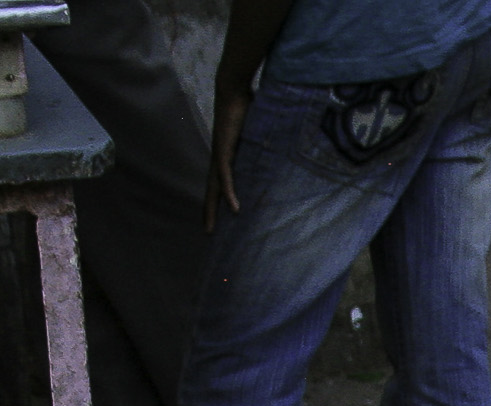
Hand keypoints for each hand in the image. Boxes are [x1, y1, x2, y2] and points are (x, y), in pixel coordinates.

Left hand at [204, 84, 251, 231]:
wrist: (233, 89)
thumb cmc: (246, 106)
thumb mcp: (256, 133)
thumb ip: (263, 144)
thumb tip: (282, 150)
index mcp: (226, 156)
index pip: (219, 182)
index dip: (217, 199)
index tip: (219, 216)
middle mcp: (219, 158)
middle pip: (211, 191)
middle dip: (209, 212)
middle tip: (208, 233)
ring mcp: (220, 156)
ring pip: (214, 189)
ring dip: (212, 210)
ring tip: (212, 229)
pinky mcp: (224, 150)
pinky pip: (226, 177)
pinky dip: (229, 193)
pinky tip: (234, 208)